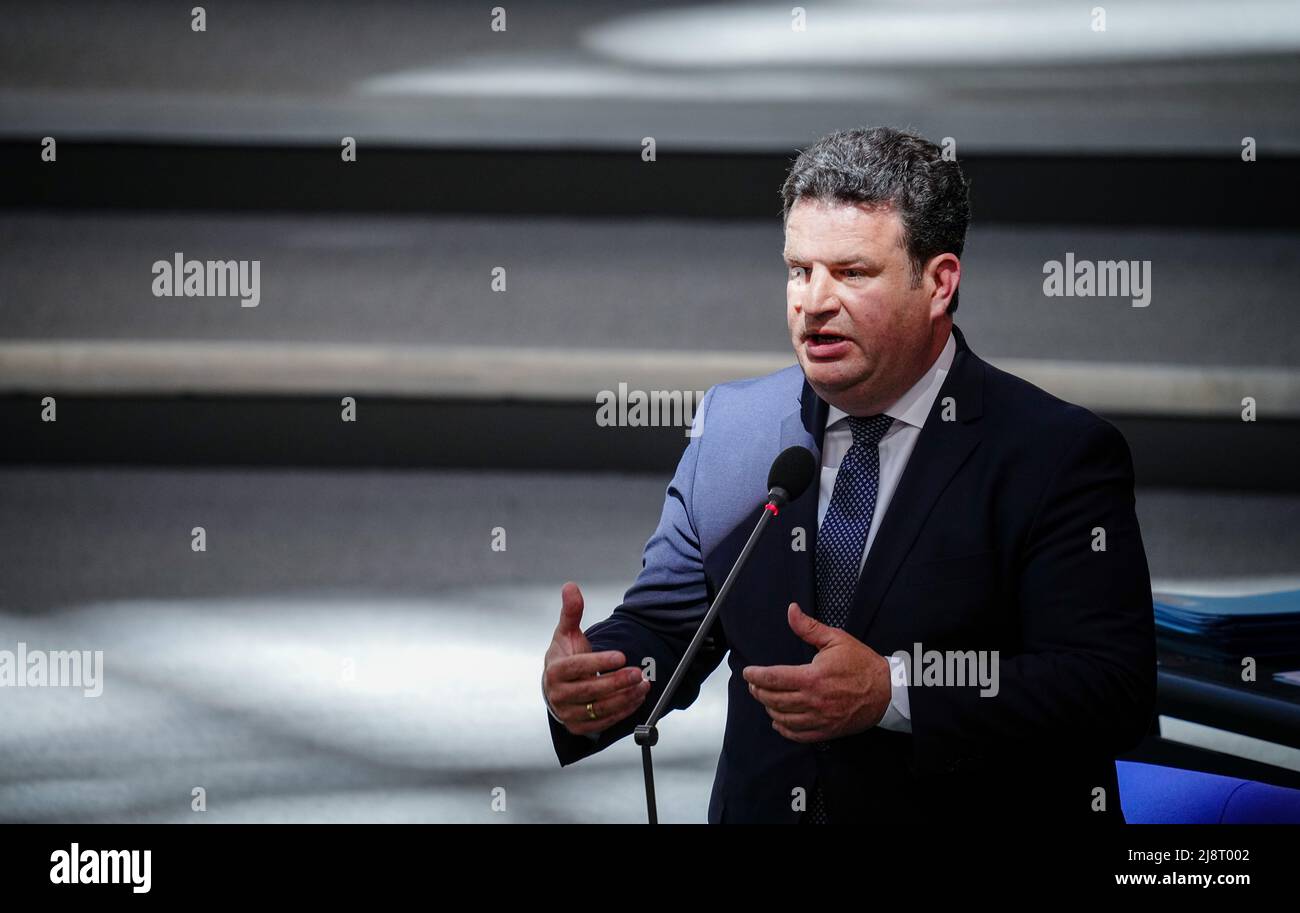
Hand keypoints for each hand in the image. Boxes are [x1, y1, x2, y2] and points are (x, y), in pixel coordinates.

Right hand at [542, 581, 651, 736]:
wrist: (555, 686)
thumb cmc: (564, 657)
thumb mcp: (566, 633)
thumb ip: (571, 612)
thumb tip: (571, 587)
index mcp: (555, 671)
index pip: (576, 668)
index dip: (599, 662)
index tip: (621, 656)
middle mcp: (558, 695)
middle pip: (590, 690)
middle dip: (617, 682)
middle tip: (638, 672)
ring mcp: (568, 712)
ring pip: (599, 708)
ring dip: (624, 697)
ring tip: (643, 684)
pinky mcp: (579, 726)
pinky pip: (604, 721)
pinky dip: (623, 711)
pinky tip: (637, 698)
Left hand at [742, 602, 890, 741]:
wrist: (887, 691)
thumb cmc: (863, 665)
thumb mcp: (836, 639)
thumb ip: (809, 627)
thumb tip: (791, 611)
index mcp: (812, 677)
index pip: (773, 678)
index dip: (755, 676)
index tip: (748, 673)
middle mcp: (813, 700)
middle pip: (773, 699)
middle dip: (758, 691)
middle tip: (754, 684)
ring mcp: (819, 718)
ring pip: (782, 717)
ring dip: (769, 708)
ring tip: (765, 698)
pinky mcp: (827, 731)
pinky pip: (798, 735)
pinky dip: (784, 729)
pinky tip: (779, 721)